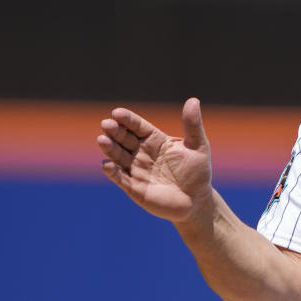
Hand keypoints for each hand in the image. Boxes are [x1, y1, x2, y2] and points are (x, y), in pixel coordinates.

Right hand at [97, 97, 212, 222]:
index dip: (128, 120)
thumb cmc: (197, 171)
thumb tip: (193, 100)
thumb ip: (192, 125)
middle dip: (115, 132)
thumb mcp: (198, 146)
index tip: (117, 112)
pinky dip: (112, 172)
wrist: (196, 200)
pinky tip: (107, 164)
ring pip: (118, 156)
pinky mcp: (134, 187)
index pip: (138, 127)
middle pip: (124, 139)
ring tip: (103, 139)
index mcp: (155, 140)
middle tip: (107, 124)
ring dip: (110, 148)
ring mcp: (136, 170)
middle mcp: (142, 153)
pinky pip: (120, 178)